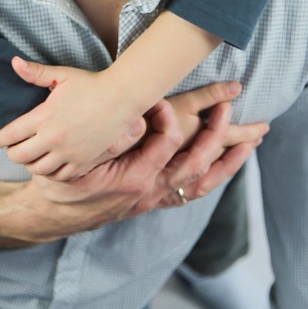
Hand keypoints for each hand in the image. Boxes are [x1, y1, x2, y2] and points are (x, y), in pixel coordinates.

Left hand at [0, 57, 144, 179]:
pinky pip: (60, 176)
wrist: (120, 98)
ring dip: (30, 164)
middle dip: (12, 152)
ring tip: (30, 156)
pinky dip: (50, 173)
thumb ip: (36, 72)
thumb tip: (13, 62)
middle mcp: (53, 139)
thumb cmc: (90, 83)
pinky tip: (49, 165)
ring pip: (38, 170)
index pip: (11, 135)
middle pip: (20, 156)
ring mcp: (68, 153)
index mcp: (43, 117)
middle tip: (13, 147)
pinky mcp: (83, 161)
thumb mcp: (62, 74)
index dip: (0, 139)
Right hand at [12, 96, 267, 243]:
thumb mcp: (78, 159)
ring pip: (203, 181)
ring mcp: (156, 198)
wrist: (55, 214)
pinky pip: (194, 192)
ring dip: (228, 159)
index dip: (168, 113)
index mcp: (135, 177)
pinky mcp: (154, 201)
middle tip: (230, 105)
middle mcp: (152, 190)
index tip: (161, 94)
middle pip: (198, 162)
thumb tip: (136, 120)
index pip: (167, 140)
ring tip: (252, 139)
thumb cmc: (63, 181)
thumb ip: (109, 141)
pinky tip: (227, 164)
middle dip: (218, 132)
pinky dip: (214, 177)